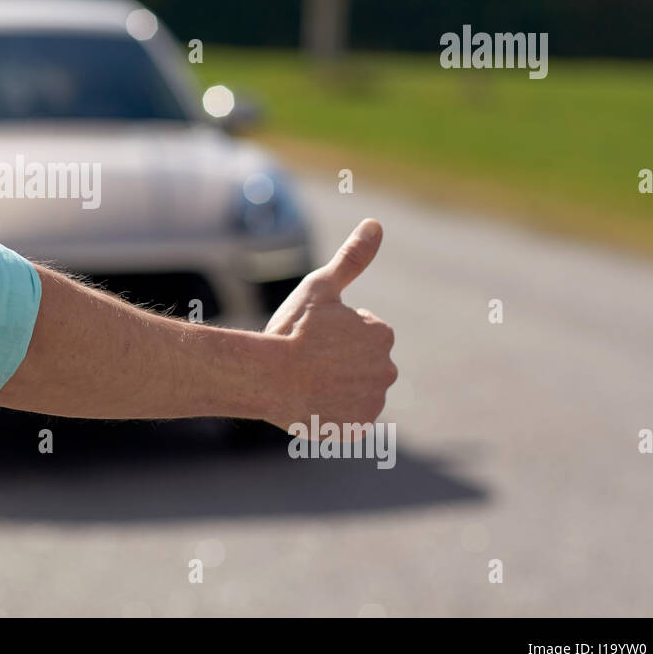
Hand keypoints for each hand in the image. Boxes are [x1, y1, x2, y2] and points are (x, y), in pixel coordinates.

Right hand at [264, 218, 396, 429]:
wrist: (266, 377)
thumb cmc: (291, 329)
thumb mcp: (320, 287)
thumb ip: (352, 258)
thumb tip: (376, 224)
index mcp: (381, 333)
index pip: (362, 334)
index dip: (333, 335)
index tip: (312, 337)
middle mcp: (386, 368)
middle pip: (361, 363)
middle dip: (339, 362)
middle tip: (307, 360)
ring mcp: (373, 401)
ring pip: (355, 391)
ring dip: (336, 388)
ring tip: (306, 382)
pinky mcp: (358, 429)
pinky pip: (348, 419)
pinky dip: (333, 413)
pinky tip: (310, 403)